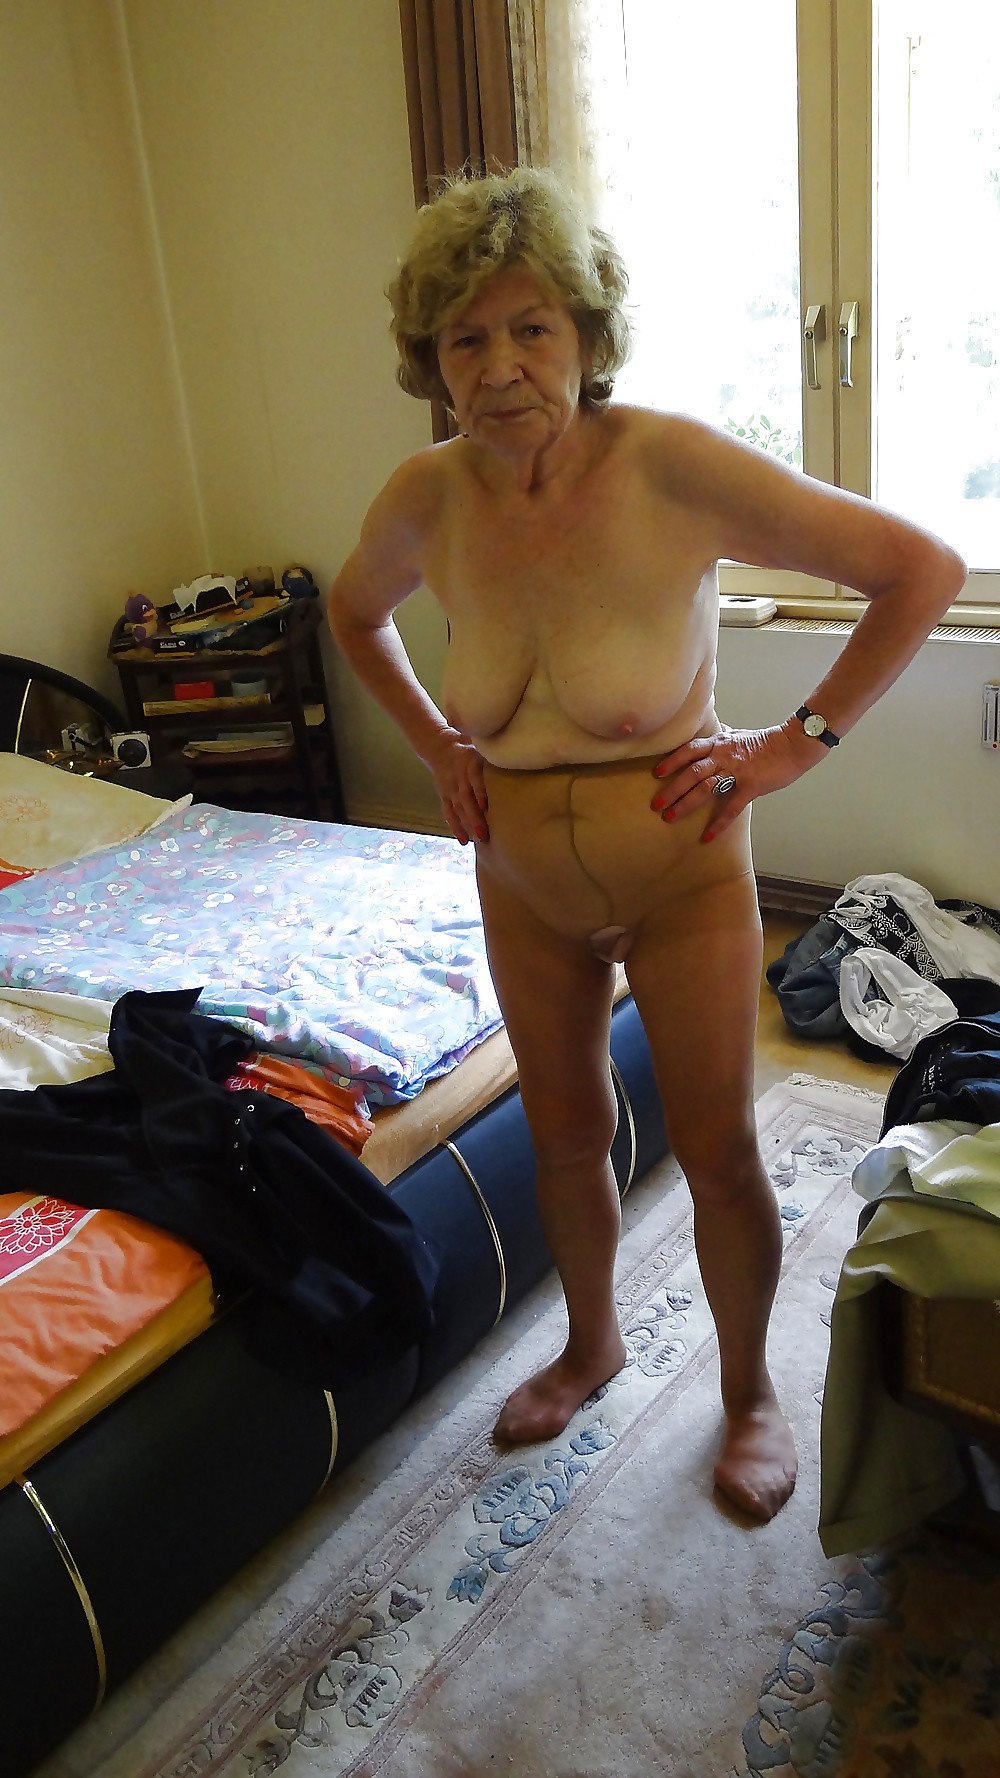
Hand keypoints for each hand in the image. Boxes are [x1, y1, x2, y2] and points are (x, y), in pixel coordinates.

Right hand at [426, 727, 489, 844]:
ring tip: (478, 839)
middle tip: (484, 833)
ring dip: (467, 824)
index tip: (485, 805)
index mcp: (469, 762)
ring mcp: (451, 788)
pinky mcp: (445, 796)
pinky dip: (455, 827)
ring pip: (458, 808)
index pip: (474, 778)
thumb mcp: (480, 744)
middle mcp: (459, 777)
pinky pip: (449, 813)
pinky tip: (463, 840)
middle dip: (474, 816)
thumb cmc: (469, 748)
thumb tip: (518, 754)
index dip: (478, 791)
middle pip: (465, 798)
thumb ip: (495, 752)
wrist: (439, 746)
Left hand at [649, 721, 822, 841]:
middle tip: (656, 805)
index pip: (689, 750)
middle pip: (691, 773)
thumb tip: (709, 739)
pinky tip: (708, 836)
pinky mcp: (750, 786)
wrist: (792, 745)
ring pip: (705, 788)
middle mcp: (723, 756)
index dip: (671, 761)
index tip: (657, 773)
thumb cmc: (766, 742)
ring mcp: (736, 771)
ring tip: (670, 817)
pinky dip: (718, 823)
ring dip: (686, 804)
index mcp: (719, 743)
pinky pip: (731, 808)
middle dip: (671, 789)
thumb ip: (720, 740)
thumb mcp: (737, 735)